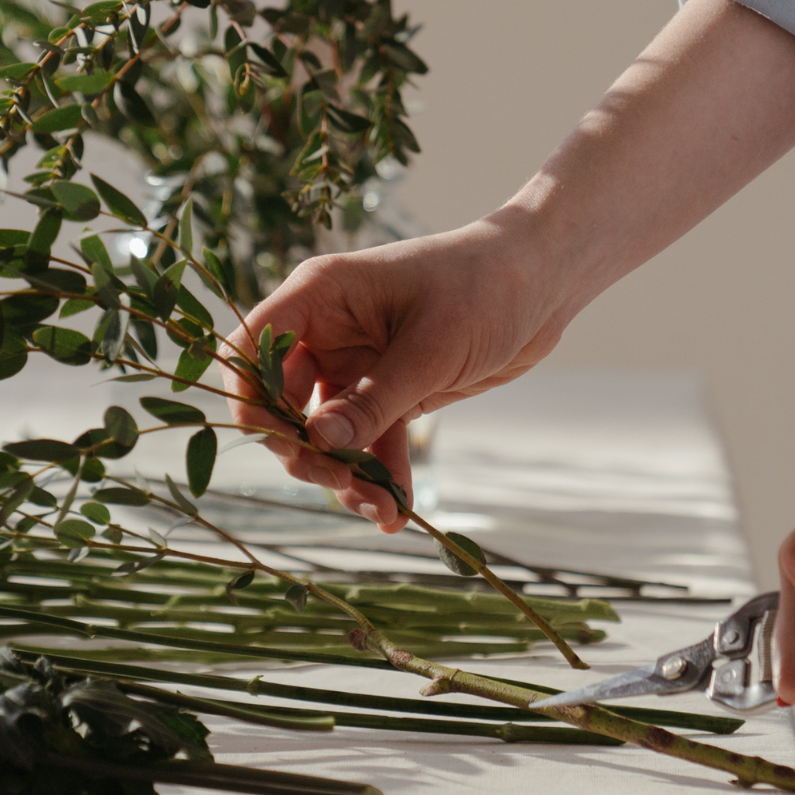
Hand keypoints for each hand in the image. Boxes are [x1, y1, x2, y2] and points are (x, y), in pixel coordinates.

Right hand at [222, 215, 568, 530]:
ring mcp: (354, 364)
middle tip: (338, 481)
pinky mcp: (387, 392)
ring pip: (325, 432)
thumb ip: (374, 399)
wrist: (543, 283)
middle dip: (302, 450)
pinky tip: (395, 510)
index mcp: (320, 296)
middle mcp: (326, 331)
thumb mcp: (430, 348)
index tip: (282, 443)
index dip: (251, 397)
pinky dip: (378, 475)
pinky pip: (368, 440)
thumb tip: (317, 444)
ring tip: (380, 510)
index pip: (253, 346)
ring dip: (344, 474)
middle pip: (280, 400)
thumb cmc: (485, 288)